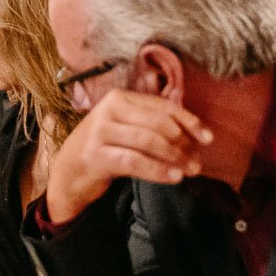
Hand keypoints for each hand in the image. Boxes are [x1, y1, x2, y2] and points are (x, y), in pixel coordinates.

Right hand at [45, 89, 211, 221]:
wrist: (69, 171)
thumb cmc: (105, 148)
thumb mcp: (126, 129)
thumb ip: (152, 125)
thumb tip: (195, 134)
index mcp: (119, 98)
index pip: (162, 107)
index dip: (188, 122)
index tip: (207, 139)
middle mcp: (108, 110)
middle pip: (157, 123)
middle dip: (183, 143)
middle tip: (197, 161)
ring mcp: (99, 132)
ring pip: (148, 141)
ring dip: (174, 158)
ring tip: (189, 171)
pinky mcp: (95, 155)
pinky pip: (134, 161)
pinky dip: (157, 170)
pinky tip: (173, 178)